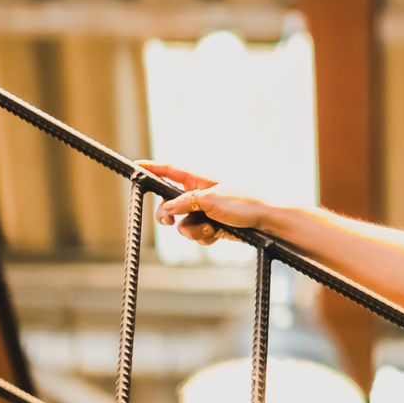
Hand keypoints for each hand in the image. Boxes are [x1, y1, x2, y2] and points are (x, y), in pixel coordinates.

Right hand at [139, 162, 267, 245]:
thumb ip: (184, 202)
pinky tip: (217, 234)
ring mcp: (206, 212)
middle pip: (169, 204)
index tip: (135, 166)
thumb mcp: (211, 199)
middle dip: (167, 215)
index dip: (153, 168)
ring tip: (209, 228)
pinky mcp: (213, 227)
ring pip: (182, 224)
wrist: (268, 222)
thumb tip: (166, 209)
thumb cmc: (244, 202)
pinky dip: (203, 237)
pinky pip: (196, 235)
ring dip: (192, 229)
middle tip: (168, 221)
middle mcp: (200, 194)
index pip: (171, 171)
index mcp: (200, 179)